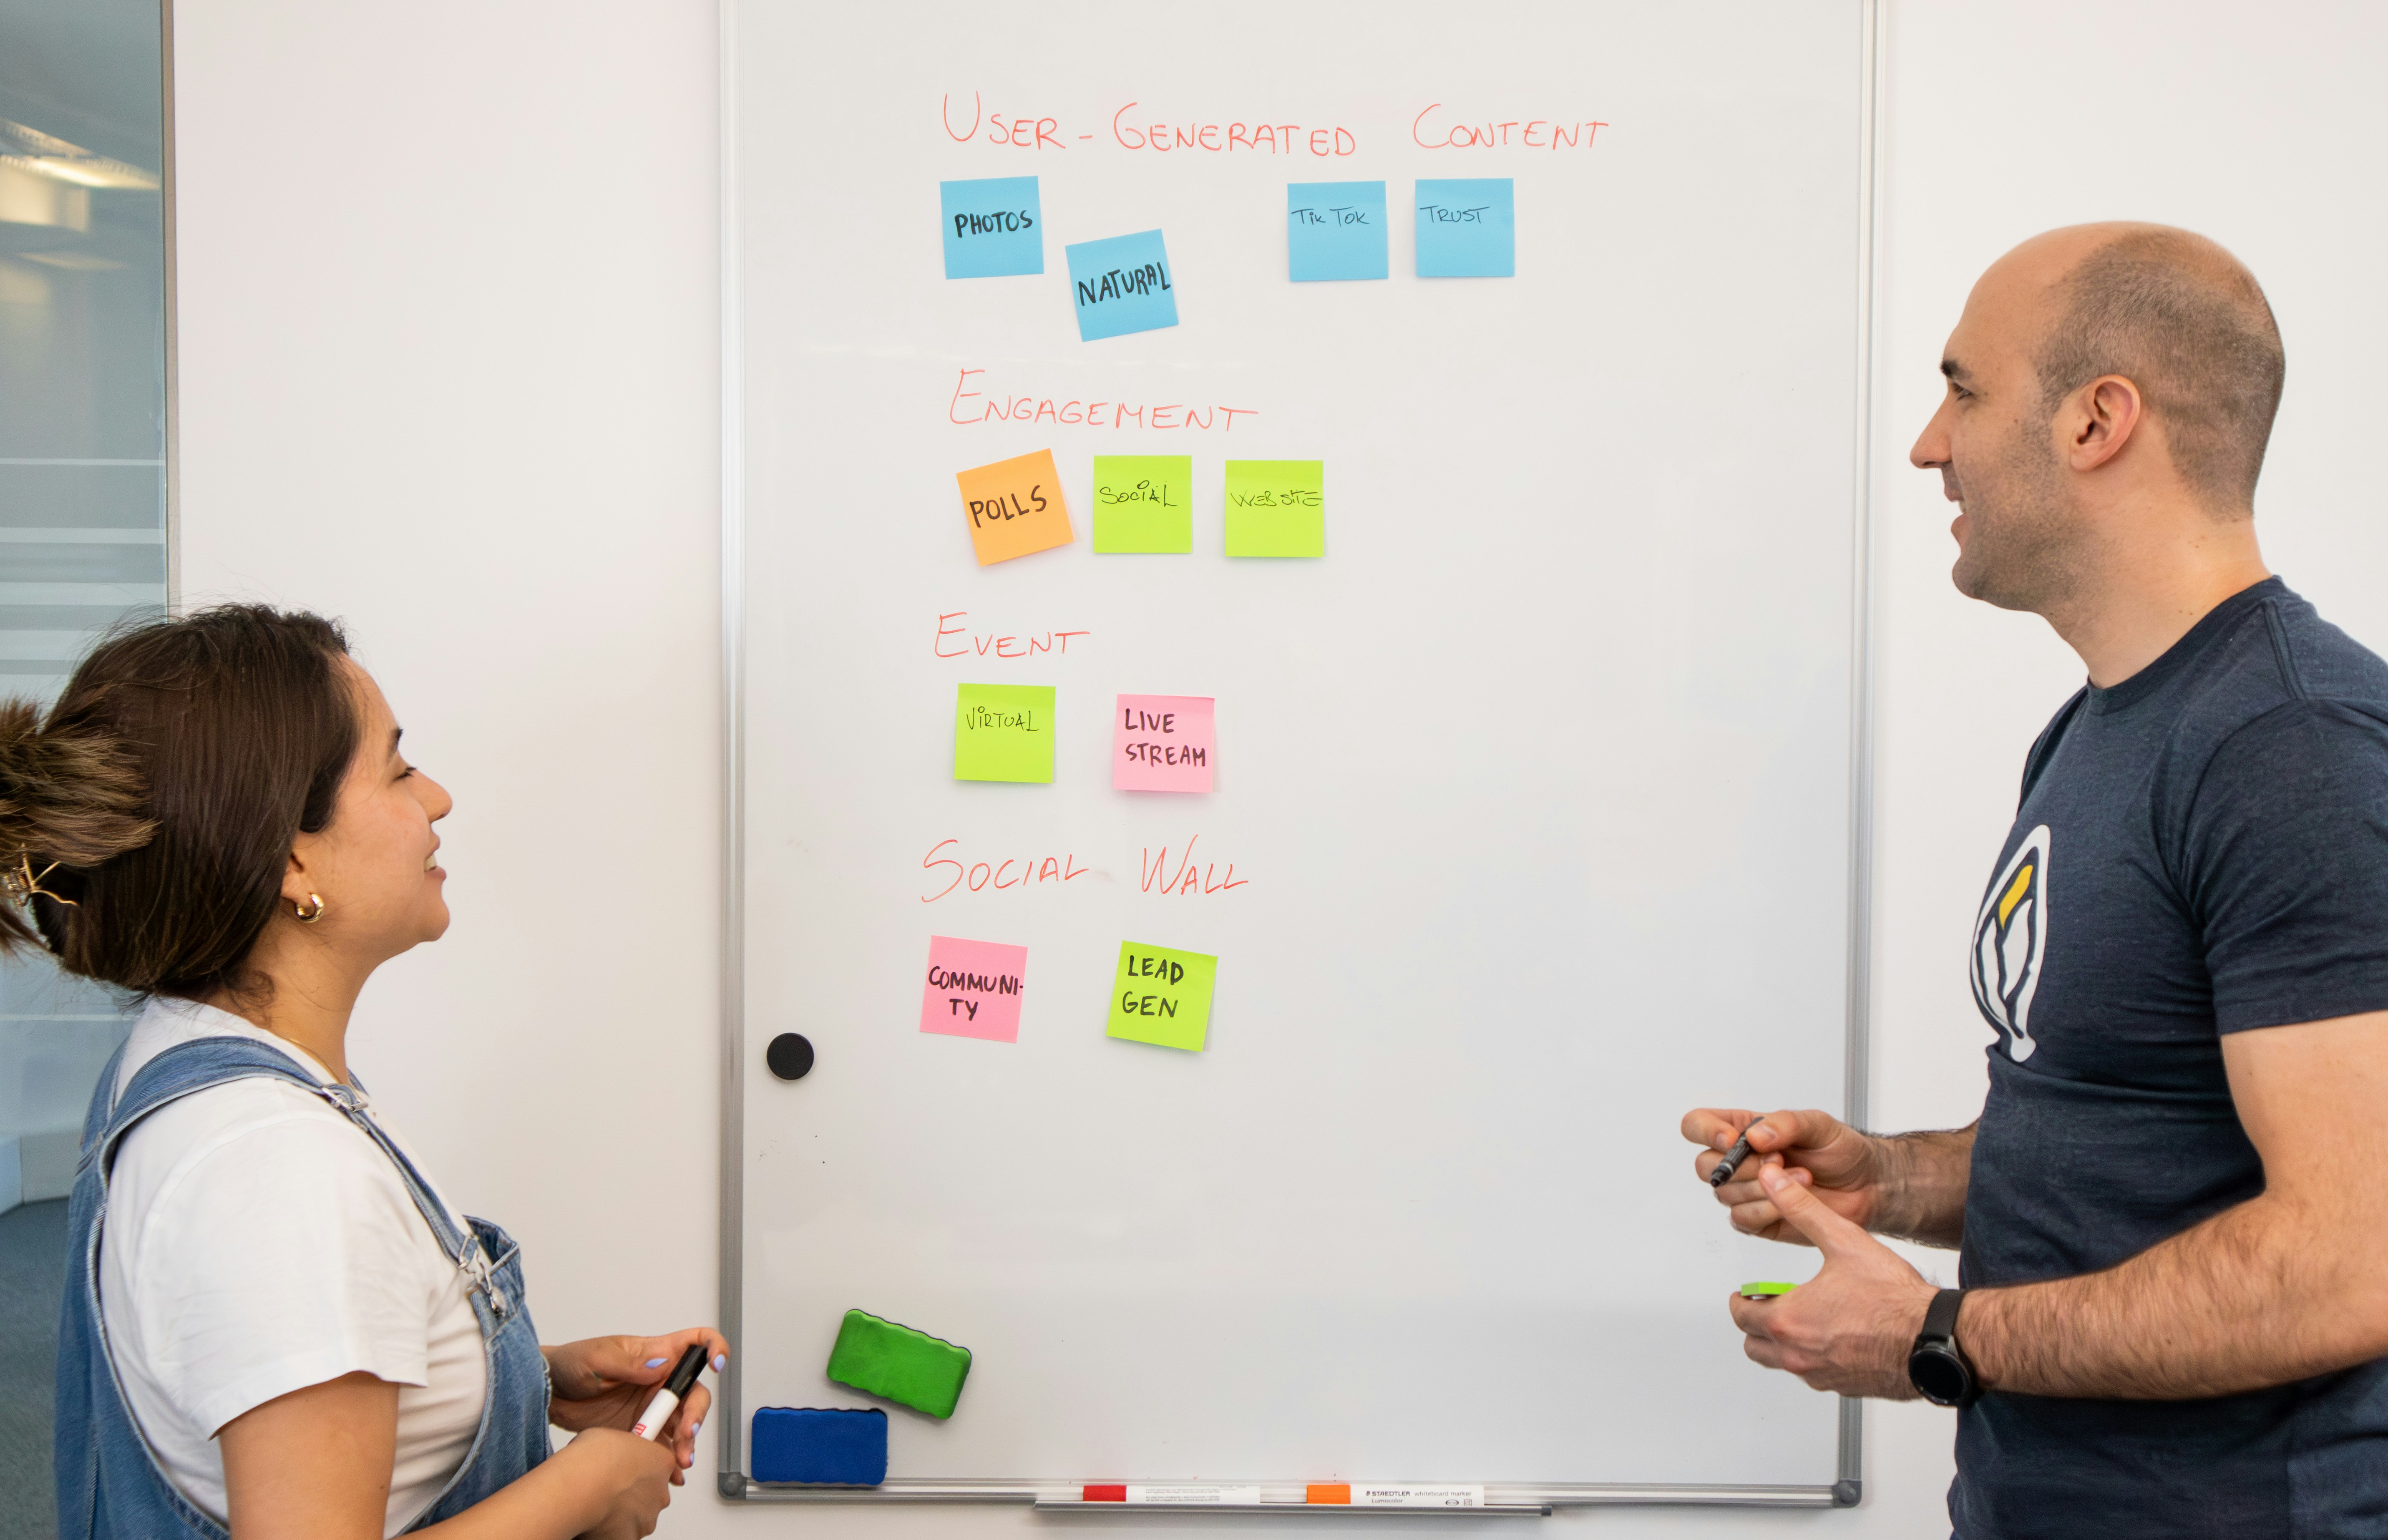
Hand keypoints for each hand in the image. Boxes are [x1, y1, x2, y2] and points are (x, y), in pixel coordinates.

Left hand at [544, 1329, 728, 1483]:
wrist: (546, 1393)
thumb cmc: (570, 1363)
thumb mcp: (598, 1357)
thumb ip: (630, 1363)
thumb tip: (659, 1365)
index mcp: (655, 1354)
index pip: (695, 1342)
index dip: (713, 1348)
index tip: (716, 1364)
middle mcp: (659, 1381)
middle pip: (694, 1392)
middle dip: (697, 1414)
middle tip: (686, 1433)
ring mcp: (650, 1408)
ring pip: (682, 1423)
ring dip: (687, 1442)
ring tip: (679, 1460)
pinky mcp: (638, 1431)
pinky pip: (662, 1446)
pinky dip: (669, 1460)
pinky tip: (669, 1471)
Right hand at [552, 1427, 675, 1539]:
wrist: (579, 1485)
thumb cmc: (592, 1459)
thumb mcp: (611, 1436)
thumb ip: (623, 1449)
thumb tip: (613, 1452)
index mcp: (662, 1462)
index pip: (659, 1466)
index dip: (639, 1468)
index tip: (625, 1469)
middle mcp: (660, 1492)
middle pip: (650, 1493)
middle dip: (632, 1493)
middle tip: (609, 1488)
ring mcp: (647, 1517)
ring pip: (638, 1516)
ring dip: (622, 1513)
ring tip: (598, 1503)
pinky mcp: (631, 1537)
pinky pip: (623, 1533)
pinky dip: (611, 1530)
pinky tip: (595, 1519)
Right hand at [1682, 1106, 1885, 1243]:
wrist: (1867, 1187)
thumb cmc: (1841, 1151)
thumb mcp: (1817, 1123)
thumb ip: (1784, 1123)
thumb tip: (1754, 1136)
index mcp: (1743, 1130)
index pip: (1697, 1125)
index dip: (1705, 1132)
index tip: (1733, 1140)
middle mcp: (1738, 1161)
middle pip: (1704, 1165)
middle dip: (1742, 1166)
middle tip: (1778, 1161)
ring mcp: (1745, 1192)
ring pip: (1724, 1195)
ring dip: (1763, 1189)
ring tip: (1800, 1179)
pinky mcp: (1758, 1220)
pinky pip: (1742, 1220)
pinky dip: (1766, 1211)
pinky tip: (1791, 1202)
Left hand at [1727, 1164, 1936, 1398]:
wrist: (1933, 1338)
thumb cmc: (1893, 1299)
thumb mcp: (1843, 1240)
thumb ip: (1802, 1209)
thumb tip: (1774, 1184)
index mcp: (1789, 1319)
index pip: (1741, 1315)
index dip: (1740, 1300)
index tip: (1745, 1294)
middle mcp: (1799, 1354)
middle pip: (1754, 1346)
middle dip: (1755, 1325)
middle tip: (1769, 1307)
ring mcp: (1821, 1375)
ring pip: (1783, 1364)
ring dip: (1782, 1344)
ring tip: (1801, 1318)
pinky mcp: (1844, 1387)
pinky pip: (1814, 1376)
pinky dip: (1813, 1359)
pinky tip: (1832, 1338)